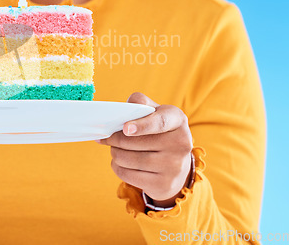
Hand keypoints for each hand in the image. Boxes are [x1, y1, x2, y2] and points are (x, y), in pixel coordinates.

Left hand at [96, 92, 192, 207]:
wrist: (177, 165)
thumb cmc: (159, 132)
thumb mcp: (156, 113)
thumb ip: (141, 104)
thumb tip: (124, 108)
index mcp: (177, 121)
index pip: (159, 122)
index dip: (141, 125)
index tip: (125, 128)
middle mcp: (181, 144)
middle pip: (135, 142)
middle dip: (114, 139)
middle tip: (107, 137)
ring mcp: (174, 167)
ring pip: (128, 159)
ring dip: (114, 153)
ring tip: (115, 149)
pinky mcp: (164, 184)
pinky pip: (128, 175)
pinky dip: (117, 167)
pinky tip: (120, 162)